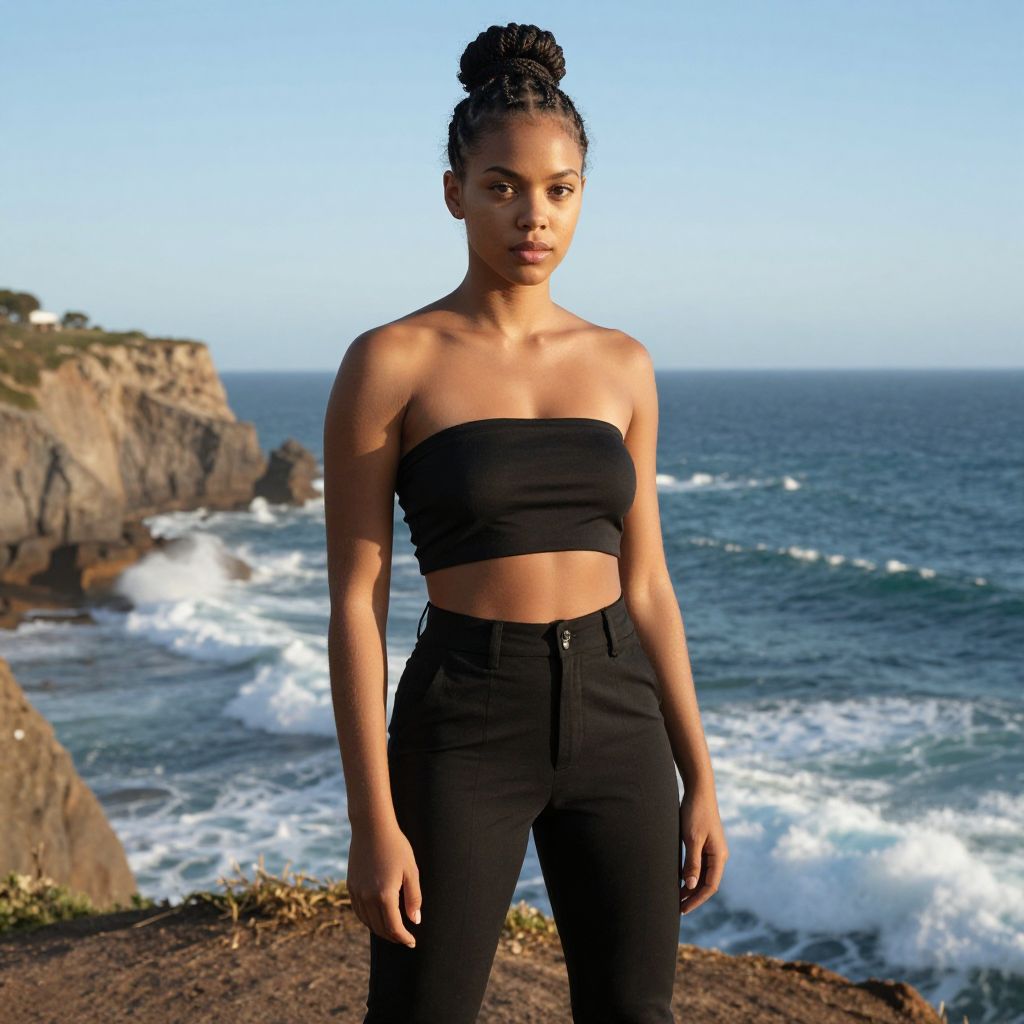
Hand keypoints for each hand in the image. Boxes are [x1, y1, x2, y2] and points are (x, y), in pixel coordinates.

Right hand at [347, 821, 422, 946]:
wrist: (371, 827)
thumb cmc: (396, 846)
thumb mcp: (411, 870)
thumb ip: (413, 897)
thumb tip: (415, 920)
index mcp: (384, 895)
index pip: (394, 927)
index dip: (403, 938)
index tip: (412, 942)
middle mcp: (367, 897)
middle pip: (380, 928)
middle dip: (393, 936)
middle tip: (404, 938)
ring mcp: (357, 892)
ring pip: (367, 922)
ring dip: (380, 930)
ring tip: (393, 930)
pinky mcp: (350, 886)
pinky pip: (359, 911)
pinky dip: (368, 919)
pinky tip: (377, 917)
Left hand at [679, 786, 727, 914]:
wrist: (699, 791)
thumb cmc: (696, 813)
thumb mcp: (692, 838)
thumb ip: (692, 862)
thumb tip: (691, 886)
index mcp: (719, 856)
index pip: (710, 886)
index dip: (696, 900)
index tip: (683, 909)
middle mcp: (718, 855)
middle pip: (707, 883)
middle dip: (693, 896)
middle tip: (677, 908)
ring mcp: (712, 849)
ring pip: (702, 875)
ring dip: (691, 887)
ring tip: (676, 897)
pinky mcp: (705, 843)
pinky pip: (699, 865)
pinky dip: (690, 874)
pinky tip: (679, 880)